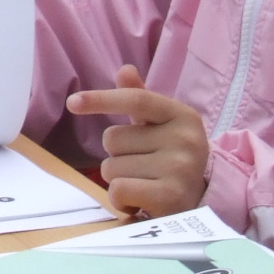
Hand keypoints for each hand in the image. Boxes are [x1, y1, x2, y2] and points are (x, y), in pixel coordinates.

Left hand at [64, 64, 211, 216]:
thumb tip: (124, 70)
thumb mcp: (162, 127)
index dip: (102, 99)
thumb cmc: (172, 159)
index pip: (137, 100)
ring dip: (119, 180)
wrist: (201, 203)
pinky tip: (139, 203)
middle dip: (117, 155)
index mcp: (183, 115)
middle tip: (143, 167)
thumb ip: (141, 99)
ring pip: (111, 168)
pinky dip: (120, 200)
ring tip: (144, 185)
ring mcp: (179, 168)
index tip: (72, 103)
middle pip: (112, 139)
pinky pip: (118, 190)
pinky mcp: (170, 197)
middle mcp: (184, 139)